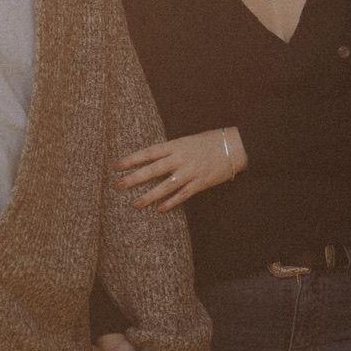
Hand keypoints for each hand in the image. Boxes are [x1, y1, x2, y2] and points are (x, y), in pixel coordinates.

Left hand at [116, 126, 245, 212]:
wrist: (235, 146)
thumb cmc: (209, 141)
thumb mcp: (187, 140)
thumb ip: (170, 151)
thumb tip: (151, 159)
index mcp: (175, 145)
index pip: (148, 153)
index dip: (130, 159)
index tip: (115, 166)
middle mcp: (181, 158)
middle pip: (152, 170)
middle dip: (134, 178)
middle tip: (117, 186)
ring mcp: (190, 172)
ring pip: (165, 186)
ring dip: (149, 196)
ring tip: (135, 204)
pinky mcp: (200, 183)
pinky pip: (183, 195)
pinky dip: (171, 203)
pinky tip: (160, 209)